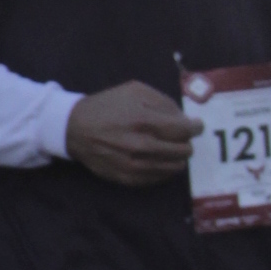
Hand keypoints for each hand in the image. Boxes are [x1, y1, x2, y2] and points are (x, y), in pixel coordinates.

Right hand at [66, 81, 202, 185]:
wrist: (74, 129)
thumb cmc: (106, 106)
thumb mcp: (133, 90)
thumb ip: (162, 101)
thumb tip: (184, 118)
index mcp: (143, 119)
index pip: (184, 130)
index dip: (195, 128)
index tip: (196, 126)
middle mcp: (140, 144)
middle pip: (183, 150)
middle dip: (186, 142)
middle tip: (180, 137)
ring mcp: (134, 164)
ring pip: (174, 167)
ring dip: (177, 157)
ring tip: (171, 148)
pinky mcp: (128, 178)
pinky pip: (158, 178)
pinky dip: (164, 168)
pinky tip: (159, 159)